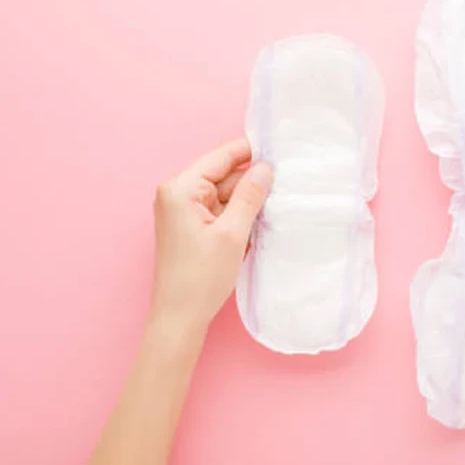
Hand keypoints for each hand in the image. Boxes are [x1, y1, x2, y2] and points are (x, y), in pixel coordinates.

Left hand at [150, 138, 272, 339]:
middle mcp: (178, 195)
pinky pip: (221, 210)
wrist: (180, 317)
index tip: (279, 148)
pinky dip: (240, 215)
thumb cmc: (201, 277)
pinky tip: (260, 223)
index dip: (250, 151)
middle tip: (287, 184)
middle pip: (224, 176)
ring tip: (277, 206)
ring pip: (225, 194)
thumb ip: (250, 196)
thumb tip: (265, 168)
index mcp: (181, 189)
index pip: (221, 157)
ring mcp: (184, 211)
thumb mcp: (233, 233)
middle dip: (252, 181)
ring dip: (248, 201)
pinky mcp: (192, 227)